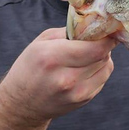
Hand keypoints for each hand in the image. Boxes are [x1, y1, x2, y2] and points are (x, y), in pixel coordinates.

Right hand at [0, 27, 114, 129]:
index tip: (107, 29)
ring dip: (101, 58)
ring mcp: (76, 93)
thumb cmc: (30, 67)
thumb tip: (96, 24)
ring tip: (85, 56)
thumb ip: (70, 31)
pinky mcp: (83, 100)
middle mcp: (66, 78)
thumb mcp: (41, 42)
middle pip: (103, 55)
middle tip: (95, 40)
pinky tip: (83, 70)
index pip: (96, 47)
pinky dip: (98, 70)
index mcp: (52, 58)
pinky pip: (102, 79)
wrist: (21, 105)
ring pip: (106, 67)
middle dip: (103, 44)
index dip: (106, 36)